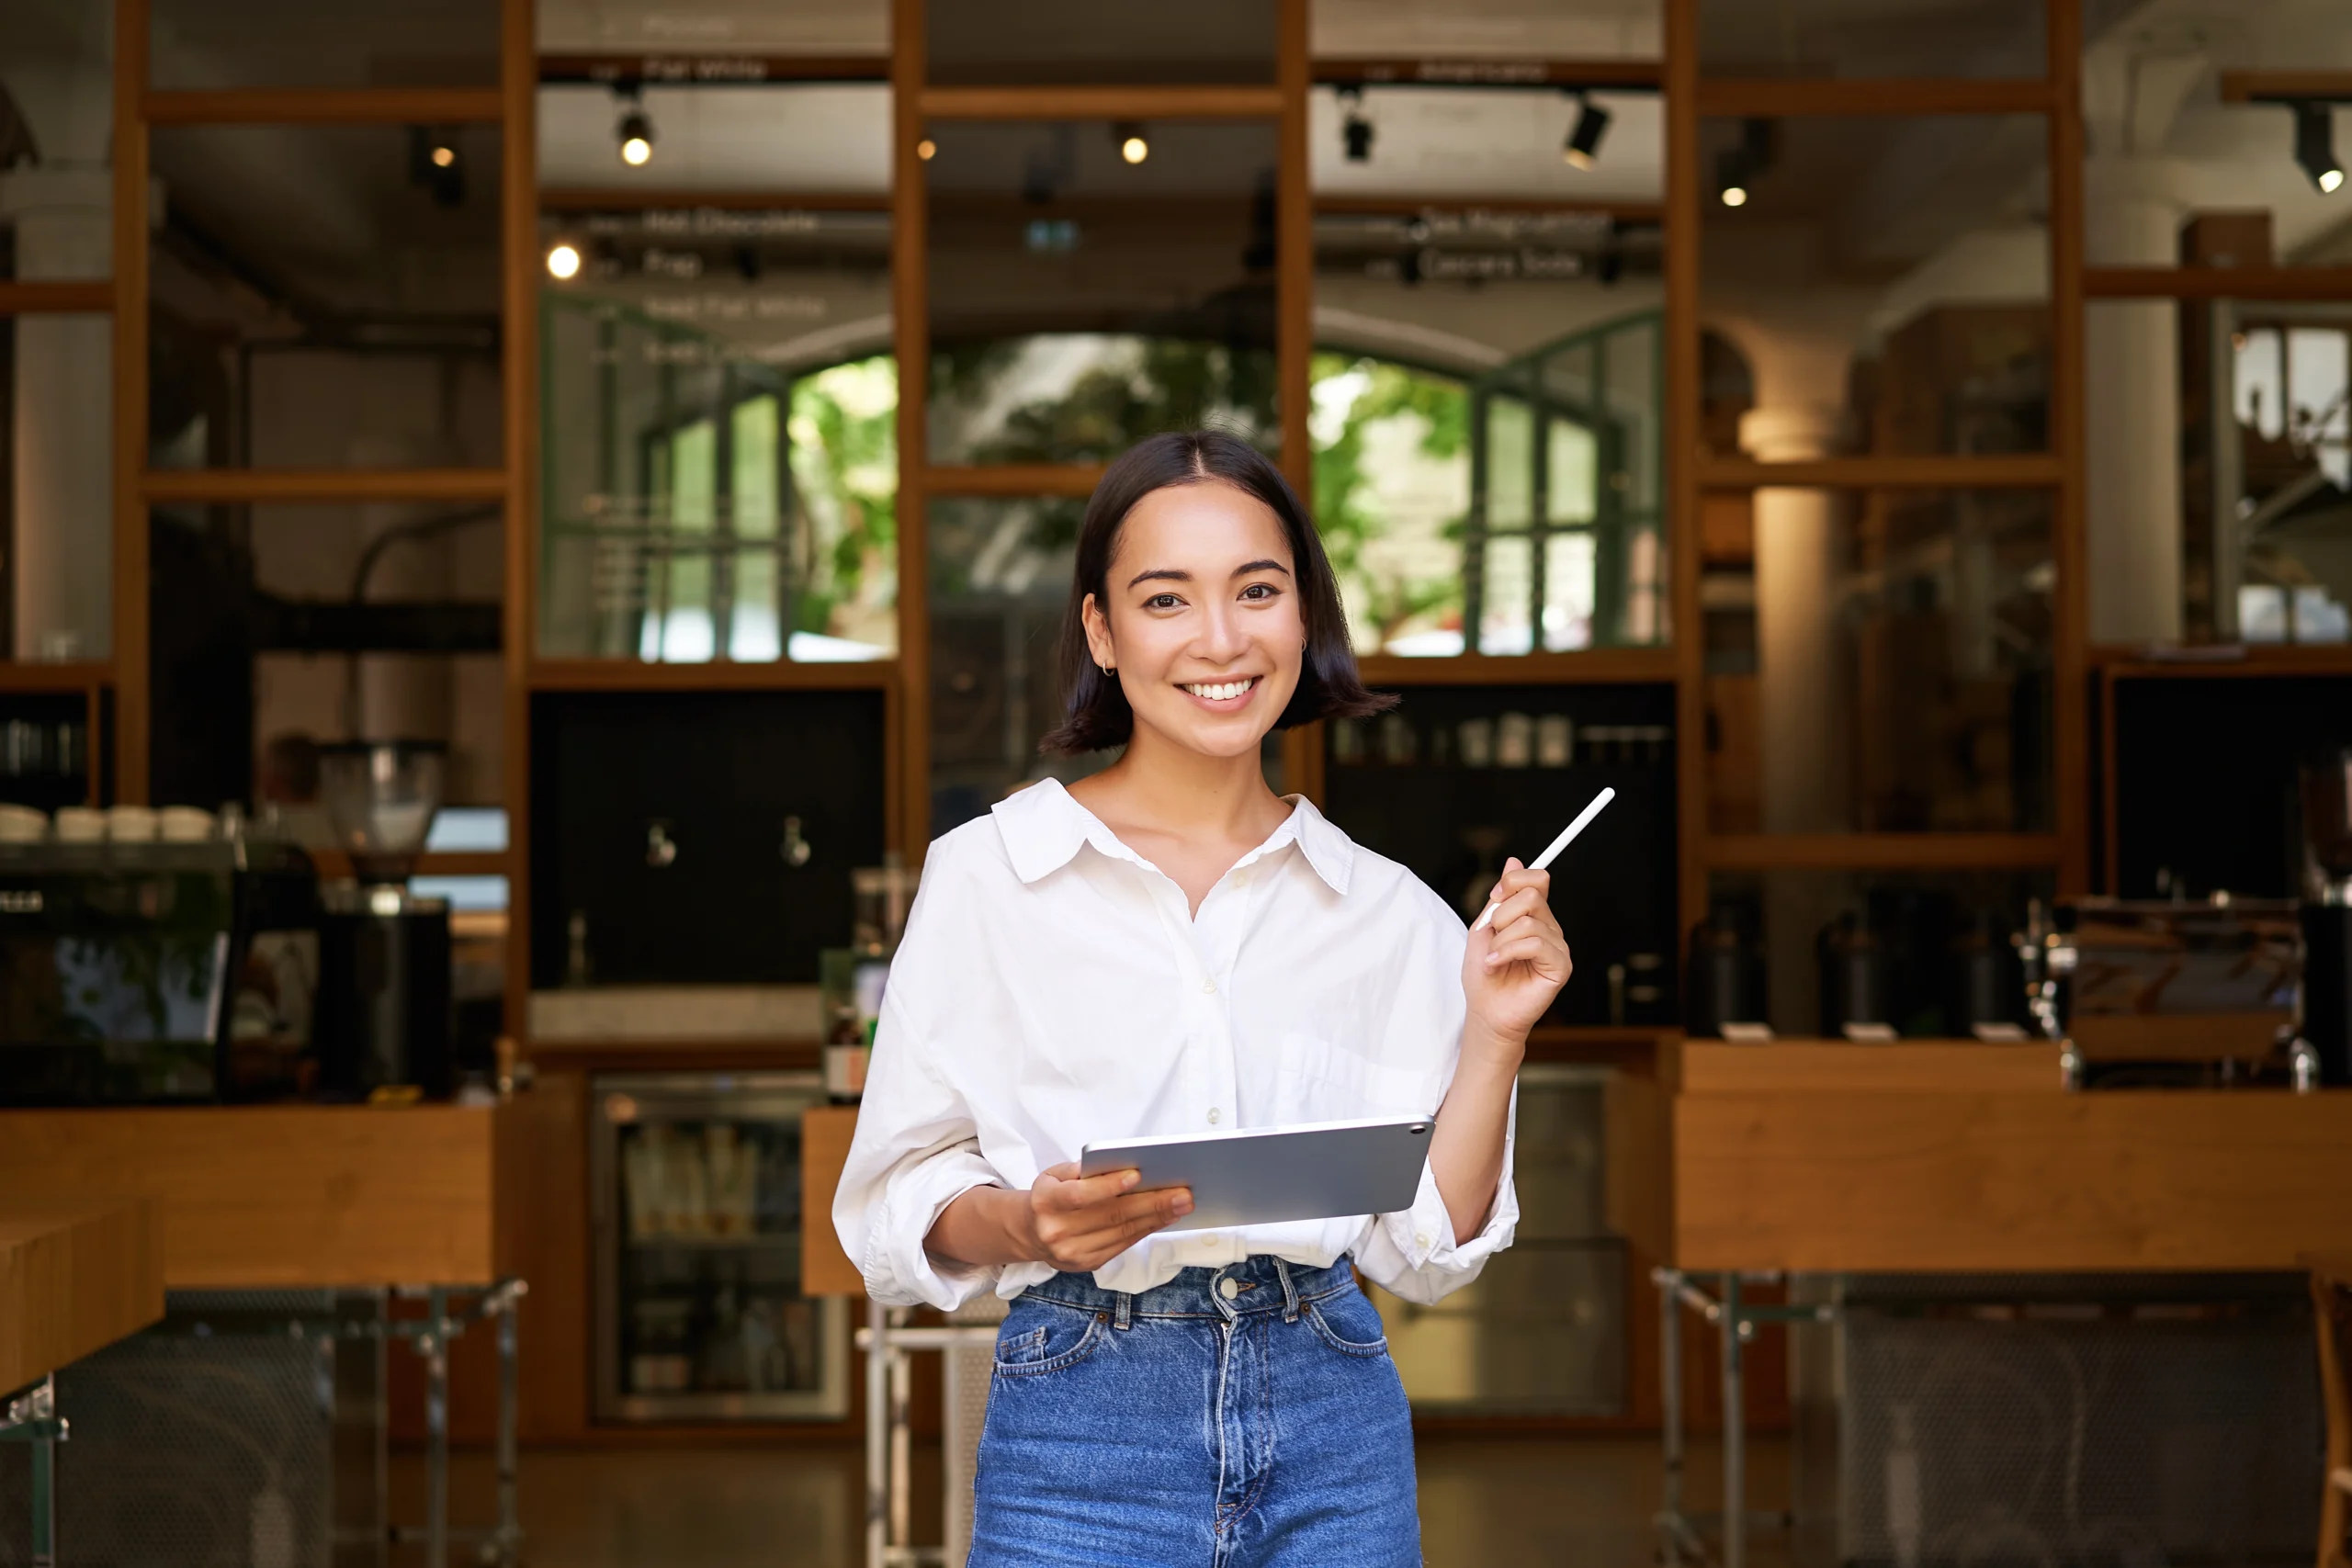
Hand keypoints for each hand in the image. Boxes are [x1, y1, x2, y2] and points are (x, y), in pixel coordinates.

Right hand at [1013, 1163, 1192, 1271]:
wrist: (1030, 1232)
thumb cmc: (1050, 1195)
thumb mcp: (1055, 1175)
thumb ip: (1084, 1171)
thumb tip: (1124, 1166)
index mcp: (1046, 1201)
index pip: (1081, 1195)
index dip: (1110, 1186)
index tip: (1138, 1175)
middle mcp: (1057, 1231)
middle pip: (1111, 1216)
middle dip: (1151, 1203)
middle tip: (1182, 1193)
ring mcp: (1072, 1252)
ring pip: (1122, 1233)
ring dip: (1156, 1218)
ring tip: (1181, 1205)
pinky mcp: (1087, 1264)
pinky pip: (1123, 1245)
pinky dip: (1146, 1230)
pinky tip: (1164, 1218)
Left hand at [1462, 858, 1572, 1053]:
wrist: (1485, 1012)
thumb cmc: (1484, 975)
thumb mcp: (1484, 928)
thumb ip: (1500, 897)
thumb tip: (1514, 860)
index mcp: (1534, 916)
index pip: (1537, 879)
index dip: (1514, 880)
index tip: (1495, 896)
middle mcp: (1550, 928)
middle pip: (1532, 895)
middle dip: (1502, 915)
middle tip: (1492, 937)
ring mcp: (1558, 947)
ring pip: (1530, 921)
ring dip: (1500, 941)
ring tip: (1493, 959)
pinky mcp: (1561, 966)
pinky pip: (1537, 943)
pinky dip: (1509, 951)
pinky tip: (1497, 964)